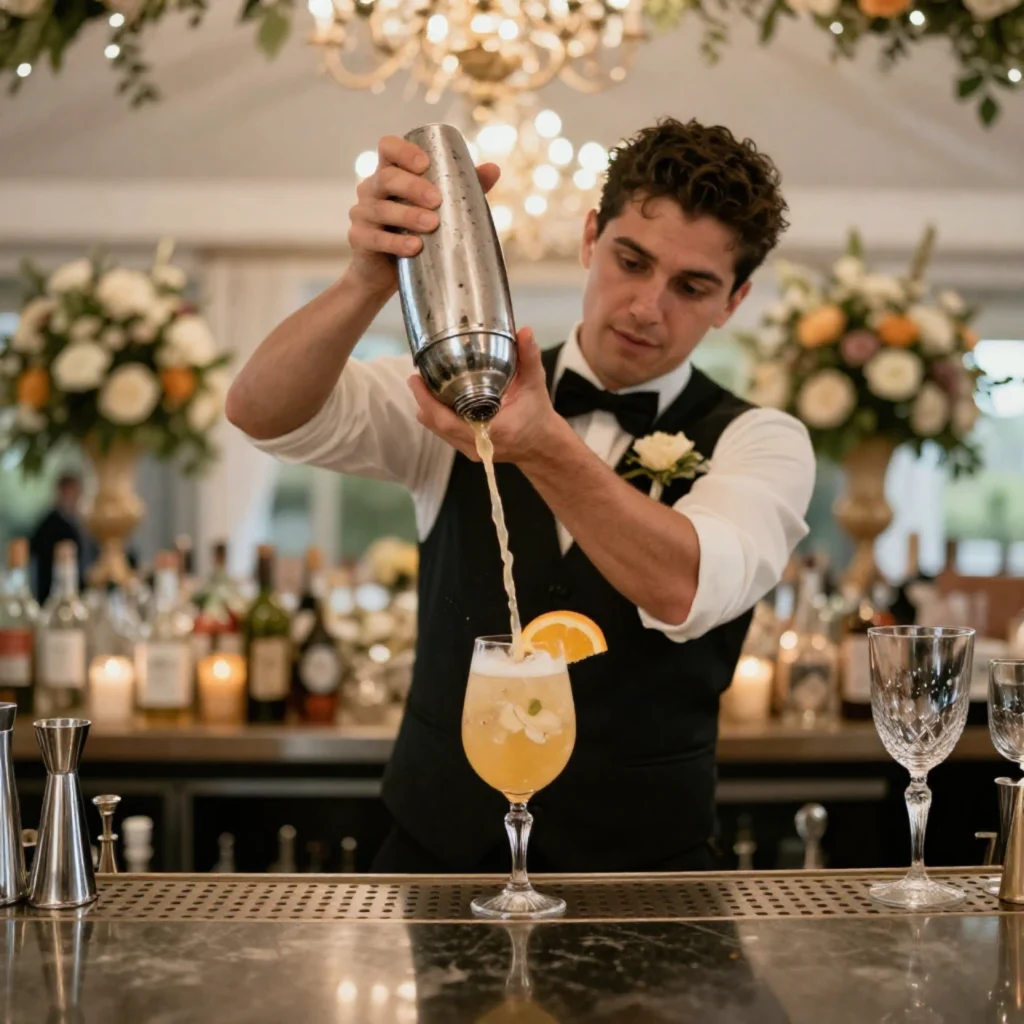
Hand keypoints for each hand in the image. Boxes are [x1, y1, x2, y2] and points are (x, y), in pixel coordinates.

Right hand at [346, 135, 500, 296]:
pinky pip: (375, 238)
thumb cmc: (414, 235)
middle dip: (412, 187)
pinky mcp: (358, 239)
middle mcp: (371, 189)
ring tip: (431, 225)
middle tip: (437, 201)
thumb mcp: (438, 211)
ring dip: (407, 216)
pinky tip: (414, 247)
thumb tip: (494, 168)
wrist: (385, 275)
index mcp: (390, 174)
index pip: (388, 148)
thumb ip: (462, 189)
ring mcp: (361, 214)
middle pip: (387, 177)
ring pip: (380, 208)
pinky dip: (396, 243)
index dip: (404, 151)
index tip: (426, 164)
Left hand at [409, 327, 562, 464]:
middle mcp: (478, 444)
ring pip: (438, 430)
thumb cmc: (538, 415)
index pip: (448, 422)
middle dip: (423, 401)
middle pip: (437, 425)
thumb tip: (524, 331)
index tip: (417, 380)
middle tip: (416, 377)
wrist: (542, 445)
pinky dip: (437, 416)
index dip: (428, 402)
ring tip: (422, 385)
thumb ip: (529, 358)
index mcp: (493, 431)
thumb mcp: (535, 385)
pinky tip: (434, 399)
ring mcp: (472, 450)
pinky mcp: (469, 449)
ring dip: (427, 409)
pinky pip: (445, 433)